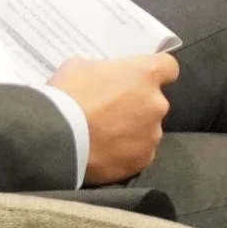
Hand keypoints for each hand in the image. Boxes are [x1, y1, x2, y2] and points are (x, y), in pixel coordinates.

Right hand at [48, 53, 178, 183]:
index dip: (156, 71)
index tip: (141, 78)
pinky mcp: (142, 160)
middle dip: (137, 105)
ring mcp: (152, 135)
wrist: (58, 137)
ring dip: (132, 130)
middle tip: (111, 111)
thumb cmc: (69, 93)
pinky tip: (106, 152)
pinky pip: (139, 153)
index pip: (168, 67)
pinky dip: (126, 152)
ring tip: (106, 136)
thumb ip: (104, 72)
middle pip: (154, 101)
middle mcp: (157, 104)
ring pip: (147, 129)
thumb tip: (105, 81)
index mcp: (145, 74)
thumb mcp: (82, 66)